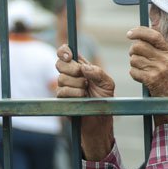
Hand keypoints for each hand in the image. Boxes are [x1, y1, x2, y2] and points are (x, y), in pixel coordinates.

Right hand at [56, 44, 114, 159]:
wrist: (100, 117)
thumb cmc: (104, 99)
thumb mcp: (107, 83)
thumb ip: (98, 73)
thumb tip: (84, 68)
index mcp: (80, 66)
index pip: (65, 53)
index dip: (64, 51)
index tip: (69, 56)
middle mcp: (69, 74)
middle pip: (60, 63)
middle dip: (72, 69)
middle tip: (84, 78)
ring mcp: (63, 86)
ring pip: (62, 78)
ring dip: (77, 85)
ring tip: (86, 91)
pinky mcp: (61, 98)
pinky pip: (62, 91)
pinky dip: (75, 94)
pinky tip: (82, 98)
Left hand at [126, 27, 167, 97]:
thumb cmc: (167, 75)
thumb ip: (157, 47)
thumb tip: (138, 35)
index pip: (154, 35)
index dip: (140, 32)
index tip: (129, 34)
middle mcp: (165, 59)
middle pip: (139, 46)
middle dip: (132, 50)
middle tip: (134, 55)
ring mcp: (159, 69)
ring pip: (134, 59)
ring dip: (133, 63)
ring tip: (141, 68)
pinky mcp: (151, 80)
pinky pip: (133, 71)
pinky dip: (134, 73)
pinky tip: (141, 77)